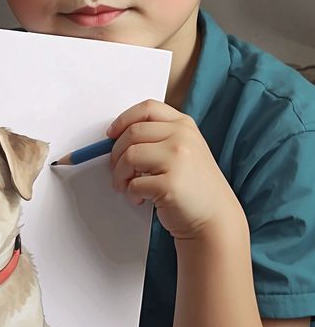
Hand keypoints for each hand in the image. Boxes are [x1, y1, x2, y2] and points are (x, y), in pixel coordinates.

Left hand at [107, 100, 241, 239]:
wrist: (215, 218)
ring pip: (129, 156)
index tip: (111, 134)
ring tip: (126, 186)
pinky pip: (134, 184)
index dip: (123, 120)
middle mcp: (183, 137)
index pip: (147, 108)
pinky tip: (140, 199)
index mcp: (184, 125)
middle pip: (132, 133)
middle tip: (117, 170)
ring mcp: (178, 159)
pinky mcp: (170, 184)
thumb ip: (159, 137)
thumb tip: (117, 137)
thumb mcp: (185, 150)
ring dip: (120, 175)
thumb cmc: (194, 187)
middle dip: (116, 153)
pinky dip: (131, 194)